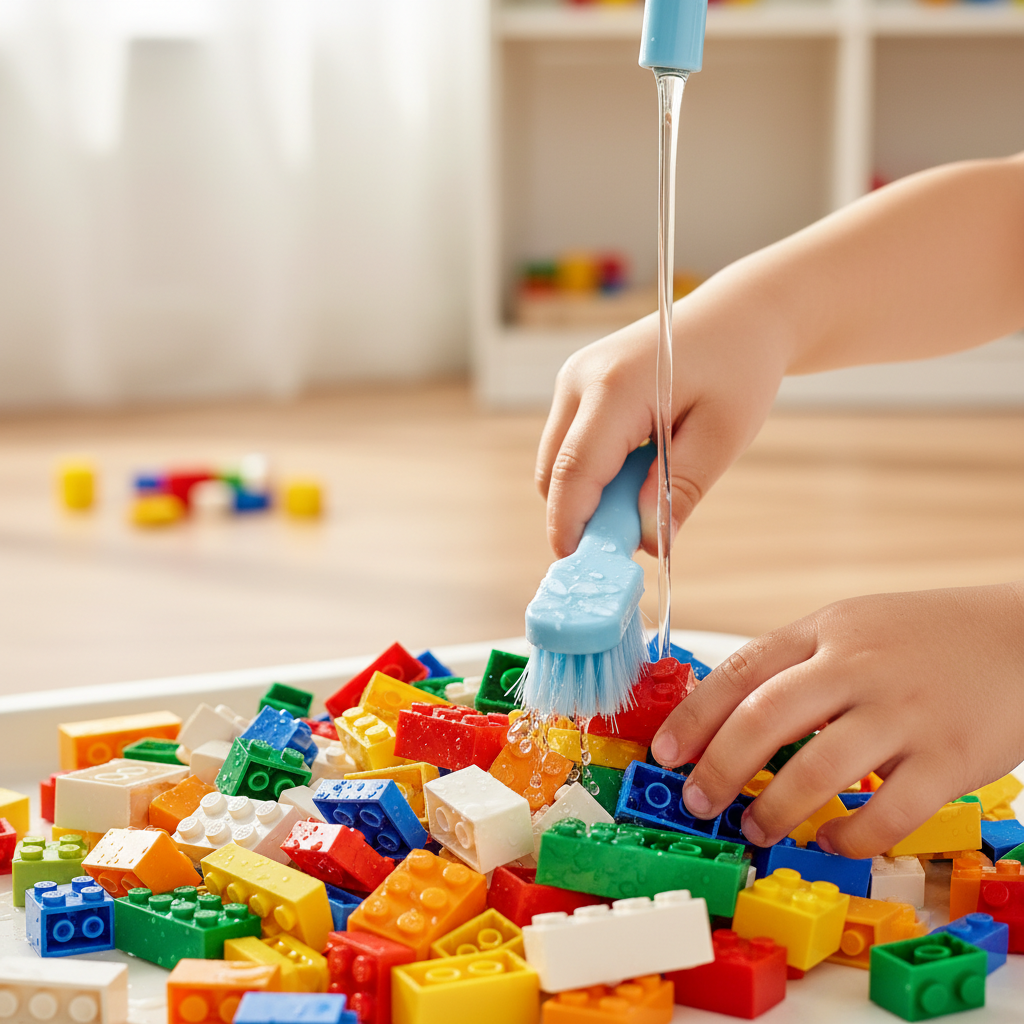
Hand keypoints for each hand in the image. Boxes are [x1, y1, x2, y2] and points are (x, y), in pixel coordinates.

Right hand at [535, 269, 792, 558]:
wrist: (740, 314)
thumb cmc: (739, 366)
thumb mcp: (724, 435)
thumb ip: (681, 489)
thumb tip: (650, 544)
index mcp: (615, 387)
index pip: (574, 472)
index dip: (572, 528)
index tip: (583, 571)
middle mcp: (580, 379)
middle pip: (554, 474)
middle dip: (583, 516)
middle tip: (634, 538)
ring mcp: (573, 380)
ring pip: (556, 463)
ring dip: (590, 494)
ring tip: (648, 494)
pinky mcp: (578, 385)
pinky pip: (569, 446)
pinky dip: (594, 473)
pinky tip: (640, 468)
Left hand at [650, 582, 1023, 858]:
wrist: (1021, 635)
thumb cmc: (923, 637)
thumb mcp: (850, 628)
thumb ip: (795, 666)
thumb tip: (726, 718)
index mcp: (825, 632)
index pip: (741, 671)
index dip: (693, 716)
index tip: (663, 753)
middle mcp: (858, 667)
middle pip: (764, 719)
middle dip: (718, 768)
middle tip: (698, 802)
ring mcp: (904, 712)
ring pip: (817, 771)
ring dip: (773, 809)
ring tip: (754, 827)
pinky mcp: (950, 758)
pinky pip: (886, 812)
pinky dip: (846, 836)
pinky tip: (828, 838)